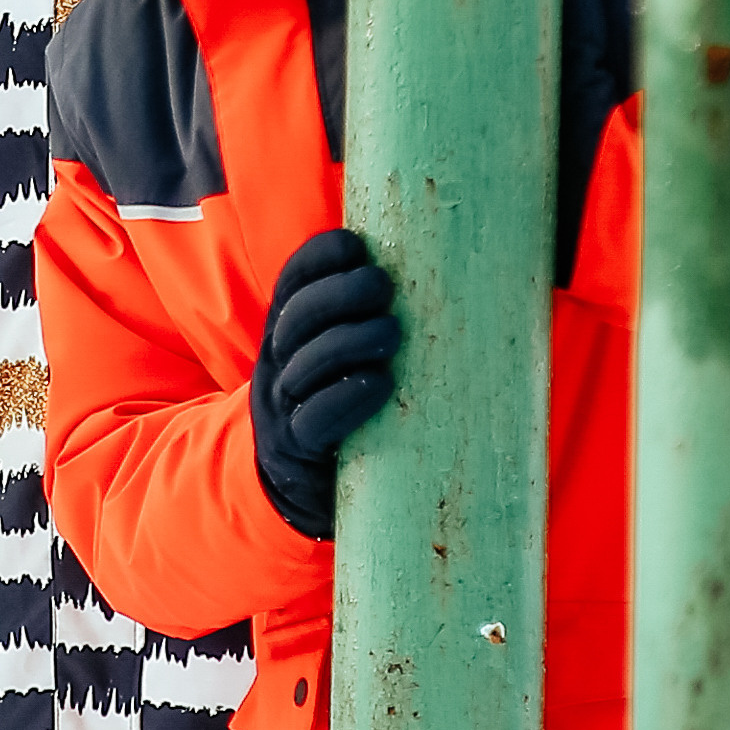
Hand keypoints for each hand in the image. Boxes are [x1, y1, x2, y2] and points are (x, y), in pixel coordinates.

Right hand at [251, 227, 402, 537]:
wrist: (296, 485)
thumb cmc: (337, 400)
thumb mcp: (337, 352)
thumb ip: (366, 315)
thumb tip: (452, 267)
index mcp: (287, 329)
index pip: (291, 281)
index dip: (318, 258)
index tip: (356, 245)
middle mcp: (277, 363)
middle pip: (296, 318)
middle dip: (338, 294)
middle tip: (383, 286)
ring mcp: (283, 407)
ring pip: (302, 365)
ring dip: (346, 341)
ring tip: (390, 332)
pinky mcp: (299, 450)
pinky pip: (313, 422)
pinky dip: (345, 399)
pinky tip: (379, 383)